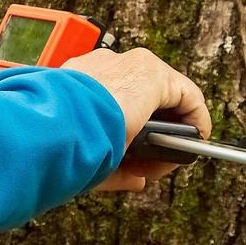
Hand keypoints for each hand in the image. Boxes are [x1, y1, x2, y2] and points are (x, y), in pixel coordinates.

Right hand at [61, 48, 210, 191]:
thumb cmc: (51, 135)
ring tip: (168, 156)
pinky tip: (191, 142)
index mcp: (73, 80)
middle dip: (149, 130)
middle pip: (142, 96)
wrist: (51, 123)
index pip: (112, 98)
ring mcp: (126, 65)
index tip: (127, 157)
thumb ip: (110, 160)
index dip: (128, 130)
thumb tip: (136, 179)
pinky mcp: (151, 73)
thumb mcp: (77, 148)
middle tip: (146, 162)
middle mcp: (99, 67)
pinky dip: (194, 120)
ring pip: (164, 95)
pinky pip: (186, 96)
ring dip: (169, 127)